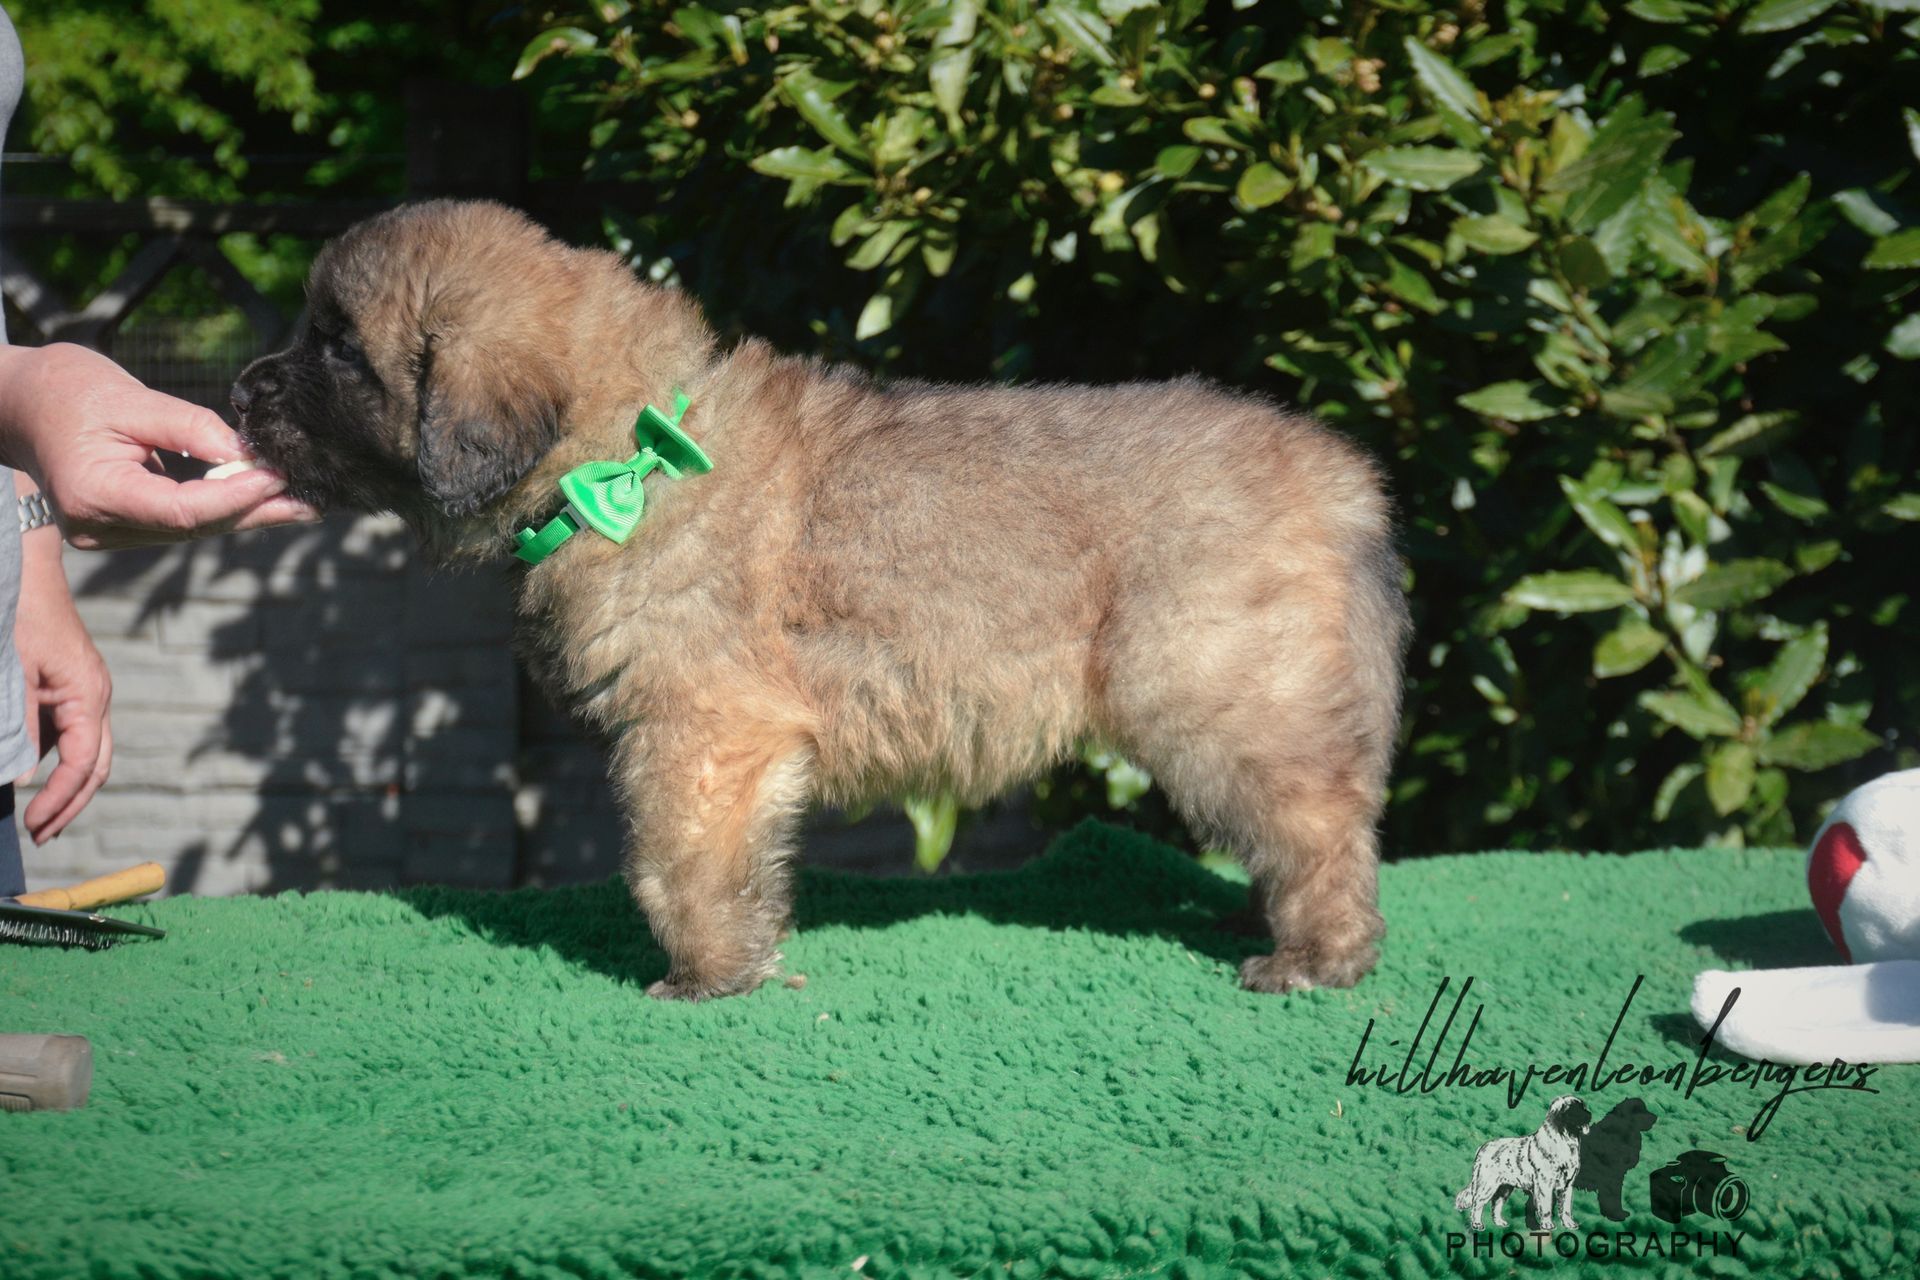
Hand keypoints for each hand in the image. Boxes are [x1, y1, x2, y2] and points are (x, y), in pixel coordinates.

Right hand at [0, 343, 320, 548]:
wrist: (18, 402)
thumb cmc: (66, 389)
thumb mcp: (129, 397)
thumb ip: (189, 427)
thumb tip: (247, 453)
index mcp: (95, 493)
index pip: (183, 510)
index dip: (238, 496)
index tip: (279, 475)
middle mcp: (99, 526)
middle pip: (195, 527)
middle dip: (256, 512)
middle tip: (311, 502)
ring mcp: (108, 532)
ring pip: (192, 529)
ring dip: (246, 514)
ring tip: (299, 501)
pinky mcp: (120, 526)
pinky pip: (179, 521)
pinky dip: (220, 508)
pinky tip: (261, 498)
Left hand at [12, 529, 111, 841]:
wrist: (26, 569)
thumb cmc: (18, 616)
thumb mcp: (11, 674)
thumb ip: (16, 727)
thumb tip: (14, 780)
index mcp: (89, 695)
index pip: (83, 763)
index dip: (59, 800)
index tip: (33, 825)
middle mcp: (98, 696)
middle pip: (98, 765)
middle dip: (71, 805)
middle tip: (41, 836)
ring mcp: (89, 691)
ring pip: (90, 752)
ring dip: (67, 787)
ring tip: (41, 818)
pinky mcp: (74, 686)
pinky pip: (73, 733)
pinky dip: (57, 762)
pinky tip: (32, 777)